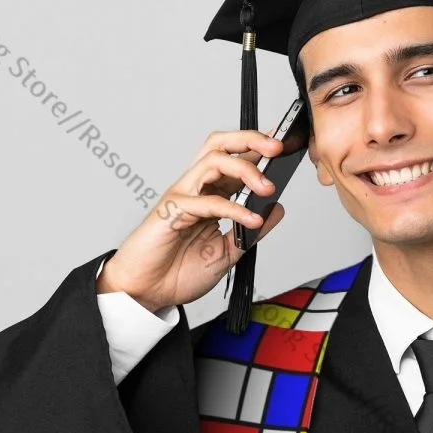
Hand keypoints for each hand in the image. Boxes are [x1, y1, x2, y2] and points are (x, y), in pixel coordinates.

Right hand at [96, 129, 287, 312]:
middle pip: (220, 145)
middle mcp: (195, 188)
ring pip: (213, 161)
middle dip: (250, 139)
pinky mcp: (172, 211)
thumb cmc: (178, 271)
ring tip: (268, 187)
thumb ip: (251, 230)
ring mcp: (182, 196)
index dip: (258, 148)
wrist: (147, 292)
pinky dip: (233, 209)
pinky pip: (207, 202)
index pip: (234, 159)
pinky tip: (252, 220)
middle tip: (278, 146)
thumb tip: (277, 208)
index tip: (286, 144)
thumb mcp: (229, 251)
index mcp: (209, 193)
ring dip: (245, 169)